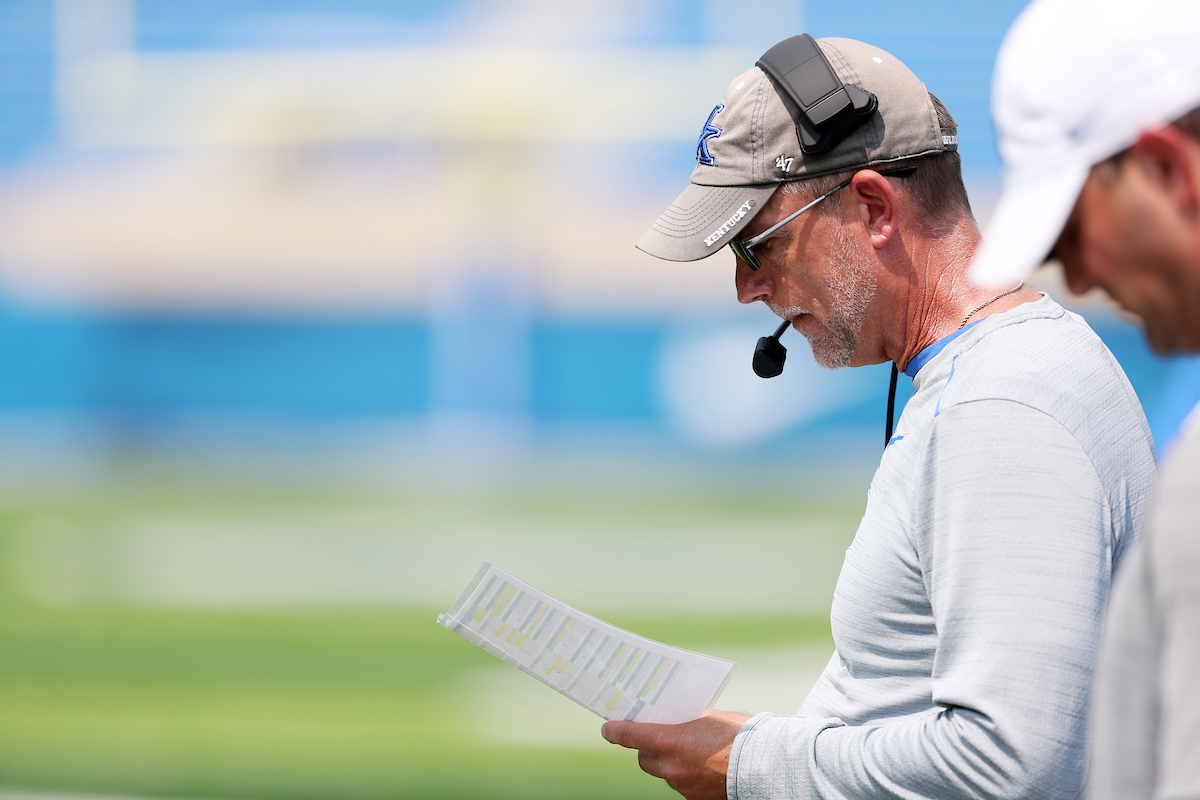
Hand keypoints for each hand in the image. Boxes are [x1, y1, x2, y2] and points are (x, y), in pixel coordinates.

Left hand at [600, 709, 751, 799]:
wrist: (764, 764)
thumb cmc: (739, 735)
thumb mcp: (707, 717)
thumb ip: (685, 720)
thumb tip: (675, 721)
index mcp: (670, 741)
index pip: (629, 736)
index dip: (614, 731)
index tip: (607, 728)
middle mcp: (670, 767)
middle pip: (643, 759)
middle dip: (646, 748)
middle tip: (657, 736)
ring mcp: (682, 785)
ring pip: (663, 773)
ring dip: (668, 762)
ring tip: (688, 751)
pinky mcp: (694, 797)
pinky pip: (681, 784)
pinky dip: (685, 774)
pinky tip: (701, 765)